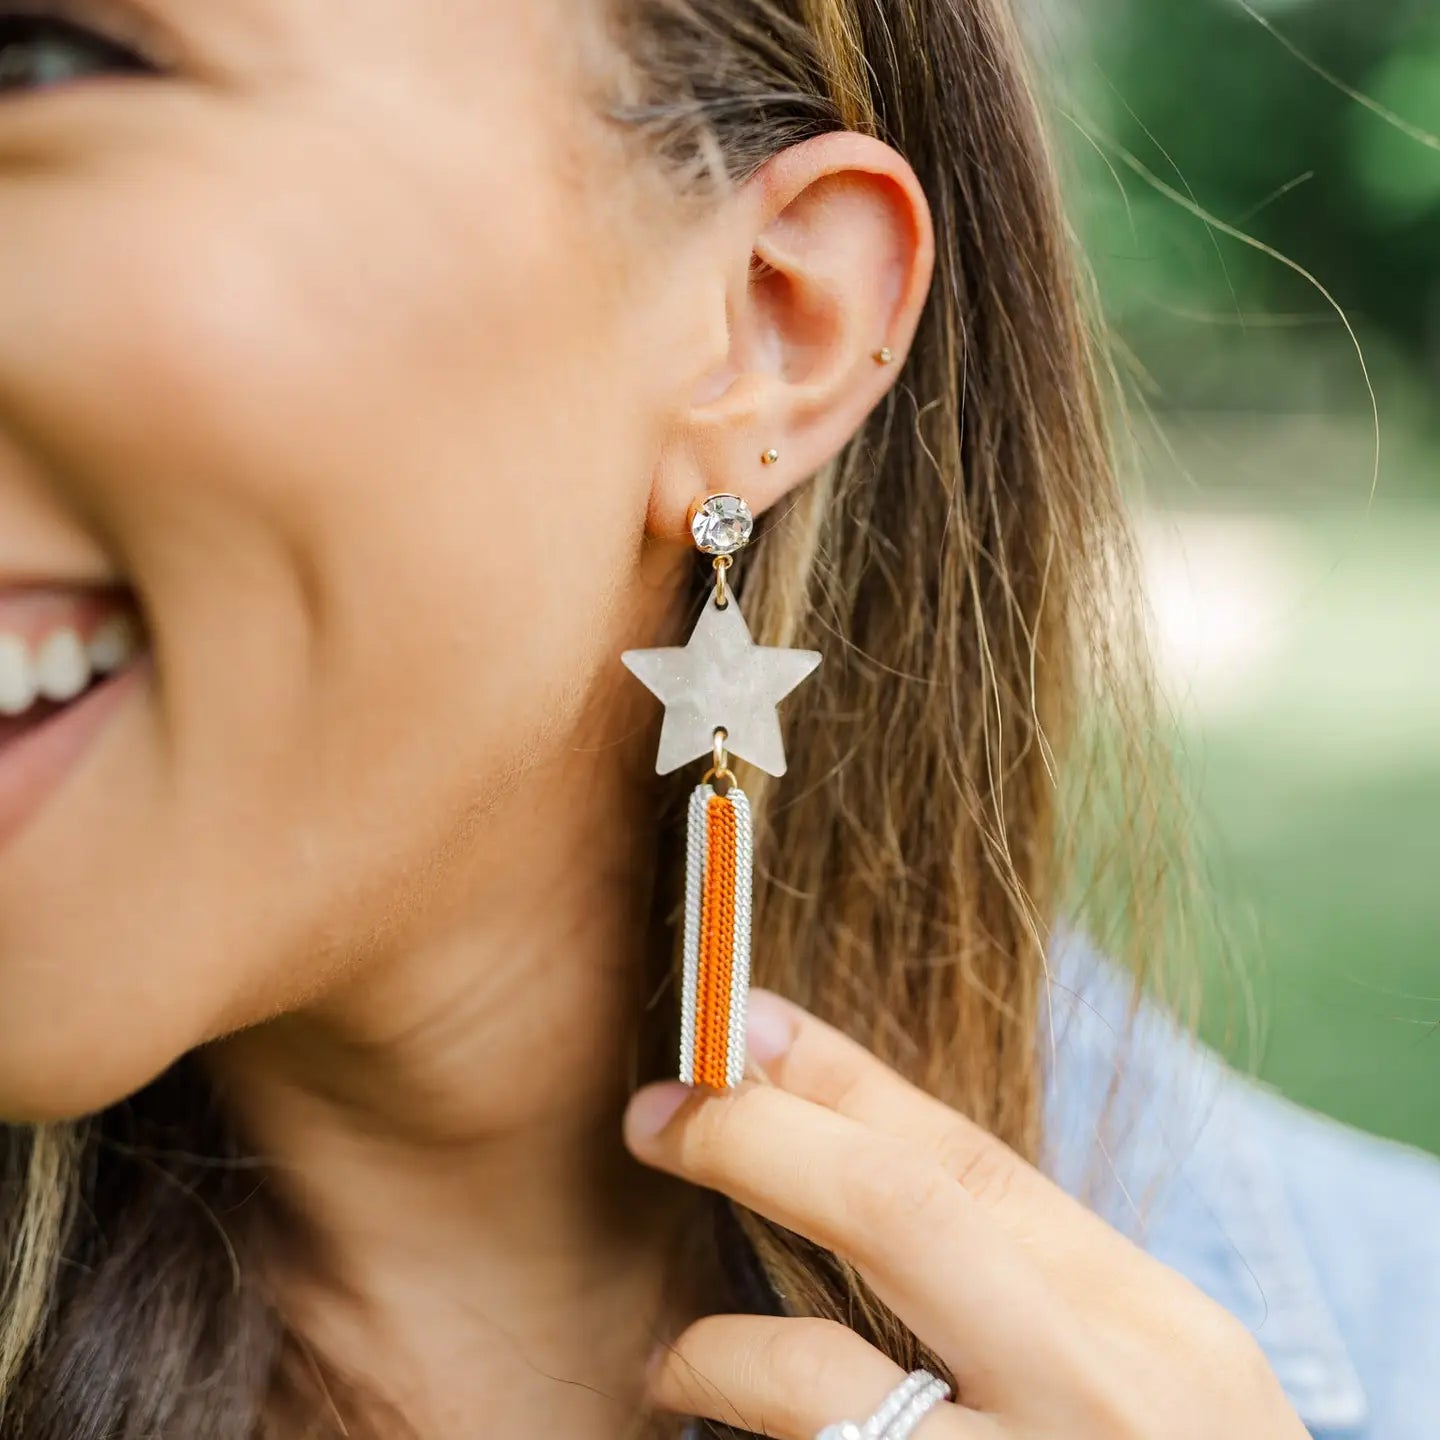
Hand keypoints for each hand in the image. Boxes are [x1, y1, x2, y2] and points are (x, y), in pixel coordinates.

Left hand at [622, 989, 1308, 1439]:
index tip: (739, 1026)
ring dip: (718, 1350)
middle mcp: (1098, 1403)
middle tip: (656, 1116)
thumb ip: (1019, 1275)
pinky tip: (717, 1436)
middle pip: (898, 1213)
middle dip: (759, 1142)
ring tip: (676, 1359)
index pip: (968, 1160)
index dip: (835, 1078)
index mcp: (1153, 1329)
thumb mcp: (1134, 1371)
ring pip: (816, 1385)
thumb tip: (839, 1136)